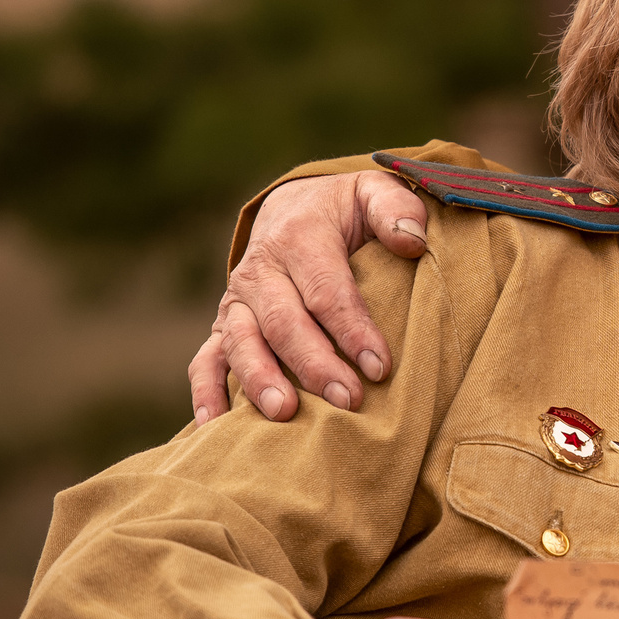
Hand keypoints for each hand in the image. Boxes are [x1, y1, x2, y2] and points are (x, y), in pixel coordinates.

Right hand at [188, 169, 428, 424]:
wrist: (293, 208)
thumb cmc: (345, 211)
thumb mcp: (373, 192)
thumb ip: (396, 208)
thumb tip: (413, 240)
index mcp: (299, 237)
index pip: (327, 290)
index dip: (352, 330)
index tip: (379, 367)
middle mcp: (260, 270)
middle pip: (284, 323)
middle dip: (315, 364)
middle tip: (348, 400)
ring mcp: (237, 301)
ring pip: (241, 342)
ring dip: (260, 379)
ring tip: (284, 413)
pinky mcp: (223, 326)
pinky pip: (205, 360)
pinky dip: (206, 392)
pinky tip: (215, 426)